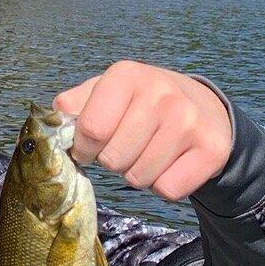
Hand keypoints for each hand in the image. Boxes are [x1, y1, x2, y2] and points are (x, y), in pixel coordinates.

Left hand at [54, 61, 232, 201]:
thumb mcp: (106, 92)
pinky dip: (163, 185)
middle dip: (112, 161)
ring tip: (147, 153)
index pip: (91, 128)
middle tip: (126, 147)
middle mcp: (161, 93)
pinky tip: (169, 163)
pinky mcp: (212, 149)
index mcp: (127, 75)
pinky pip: (168, 190)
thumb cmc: (141, 102)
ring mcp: (189, 120)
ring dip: (136, 175)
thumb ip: (74, 104)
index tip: (89, 147)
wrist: (203, 107)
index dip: (83, 147)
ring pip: (139, 179)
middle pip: (113, 158)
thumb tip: (52, 122)